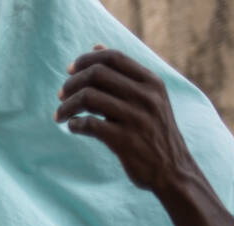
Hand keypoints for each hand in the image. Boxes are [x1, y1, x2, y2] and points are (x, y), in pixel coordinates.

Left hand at [56, 45, 196, 194]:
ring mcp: (136, 118)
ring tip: (60, 115)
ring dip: (67, 105)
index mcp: (152, 83)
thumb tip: (95, 47)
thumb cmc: (155, 132)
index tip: (70, 70)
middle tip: (61, 95)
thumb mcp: (151, 99)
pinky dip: (74, 124)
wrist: (173, 171)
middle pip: (96, 74)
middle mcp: (146, 97)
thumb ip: (126, 74)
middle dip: (72, 83)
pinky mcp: (125, 141)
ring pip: (88, 97)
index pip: (113, 57)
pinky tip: (73, 127)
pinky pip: (88, 124)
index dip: (86, 60)